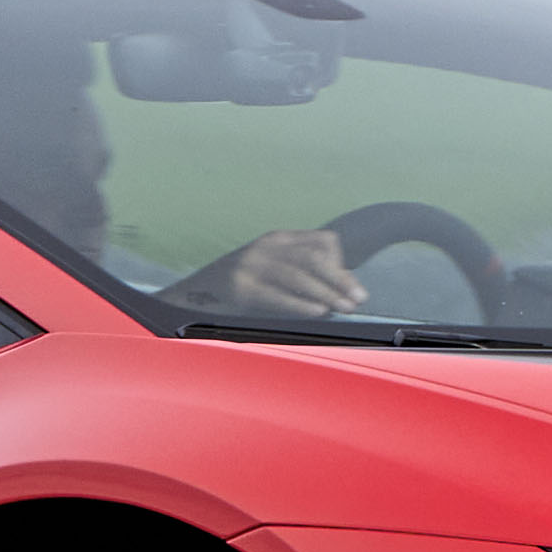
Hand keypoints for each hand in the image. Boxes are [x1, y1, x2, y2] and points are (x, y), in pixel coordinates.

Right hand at [166, 226, 369, 317]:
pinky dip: (300, 304)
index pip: (322, 242)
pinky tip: (317, 312)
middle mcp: (266, 247)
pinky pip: (276, 294)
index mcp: (278, 239)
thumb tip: (344, 290)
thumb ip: (303, 276)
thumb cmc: (242, 291)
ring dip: (326, 293)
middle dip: (340, 280)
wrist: (192, 295)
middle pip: (314, 258)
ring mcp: (250, 265)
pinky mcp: (239, 287)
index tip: (352, 287)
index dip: (342, 265)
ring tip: (343, 308)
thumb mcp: (273, 272)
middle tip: (358, 300)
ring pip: (298, 275)